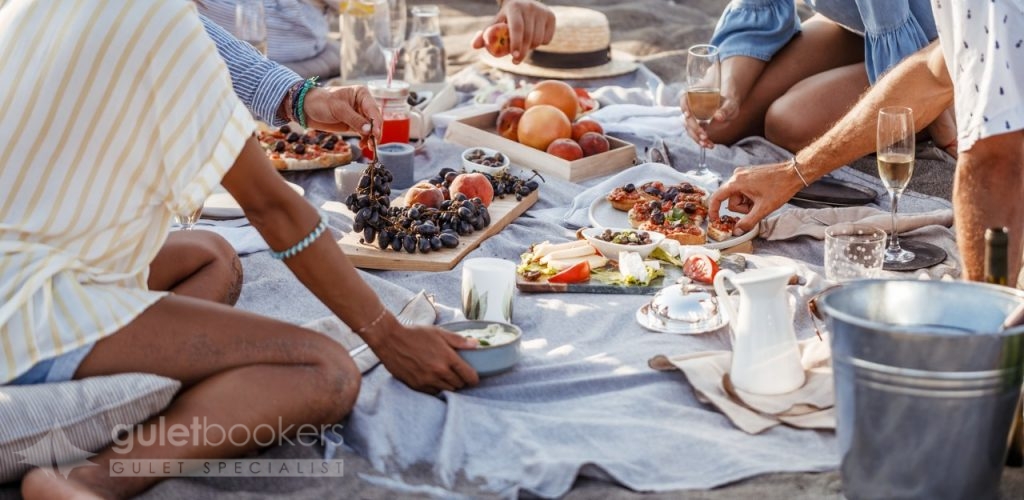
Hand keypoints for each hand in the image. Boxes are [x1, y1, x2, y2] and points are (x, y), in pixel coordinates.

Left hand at [301, 85, 382, 150]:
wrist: (306, 109)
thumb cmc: (321, 102)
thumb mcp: (338, 109)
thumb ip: (355, 120)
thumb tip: (369, 130)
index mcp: (361, 94)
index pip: (373, 109)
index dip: (376, 122)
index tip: (375, 134)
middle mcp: (363, 104)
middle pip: (375, 120)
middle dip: (375, 132)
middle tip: (373, 143)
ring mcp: (359, 115)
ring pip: (371, 128)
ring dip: (371, 137)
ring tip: (368, 146)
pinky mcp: (354, 124)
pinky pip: (363, 133)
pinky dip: (364, 139)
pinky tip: (362, 145)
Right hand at [363, 315, 479, 393]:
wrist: (390, 340)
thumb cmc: (415, 334)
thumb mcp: (439, 333)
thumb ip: (458, 340)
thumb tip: (476, 345)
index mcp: (447, 357)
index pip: (469, 375)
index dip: (474, 378)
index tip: (473, 377)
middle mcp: (439, 371)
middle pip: (459, 385)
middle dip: (461, 380)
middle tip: (458, 374)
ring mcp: (427, 380)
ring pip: (447, 390)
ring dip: (449, 385)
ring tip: (446, 377)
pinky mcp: (417, 386)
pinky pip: (433, 393)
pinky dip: (437, 388)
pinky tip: (434, 380)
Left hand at [471, 0, 555, 63]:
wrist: (522, 1)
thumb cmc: (506, 17)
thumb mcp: (495, 23)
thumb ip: (485, 34)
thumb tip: (474, 46)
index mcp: (514, 7)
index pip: (517, 27)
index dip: (516, 43)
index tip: (514, 56)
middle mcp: (530, 7)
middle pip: (528, 36)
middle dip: (522, 52)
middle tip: (516, 60)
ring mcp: (542, 11)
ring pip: (538, 40)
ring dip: (530, 48)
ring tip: (523, 44)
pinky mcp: (551, 16)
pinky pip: (547, 39)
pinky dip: (540, 43)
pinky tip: (534, 37)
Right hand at [680, 90, 738, 148]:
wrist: (730, 109)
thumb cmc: (729, 102)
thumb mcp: (730, 105)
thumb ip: (725, 110)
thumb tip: (718, 117)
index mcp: (695, 96)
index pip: (684, 99)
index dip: (684, 107)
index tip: (688, 115)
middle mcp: (691, 107)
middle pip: (686, 118)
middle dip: (694, 129)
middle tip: (705, 136)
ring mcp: (692, 118)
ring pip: (690, 129)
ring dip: (697, 137)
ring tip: (708, 144)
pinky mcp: (696, 127)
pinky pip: (695, 134)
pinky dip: (701, 141)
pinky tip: (710, 145)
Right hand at [708, 161, 804, 233]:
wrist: (793, 173)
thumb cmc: (780, 187)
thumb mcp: (763, 209)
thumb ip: (748, 222)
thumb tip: (737, 231)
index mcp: (737, 182)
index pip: (717, 197)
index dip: (714, 210)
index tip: (715, 220)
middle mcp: (737, 176)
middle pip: (731, 200)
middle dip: (742, 208)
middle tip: (756, 208)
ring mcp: (743, 174)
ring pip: (738, 196)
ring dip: (748, 203)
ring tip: (762, 201)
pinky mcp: (749, 175)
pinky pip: (743, 191)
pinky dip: (750, 197)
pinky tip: (762, 196)